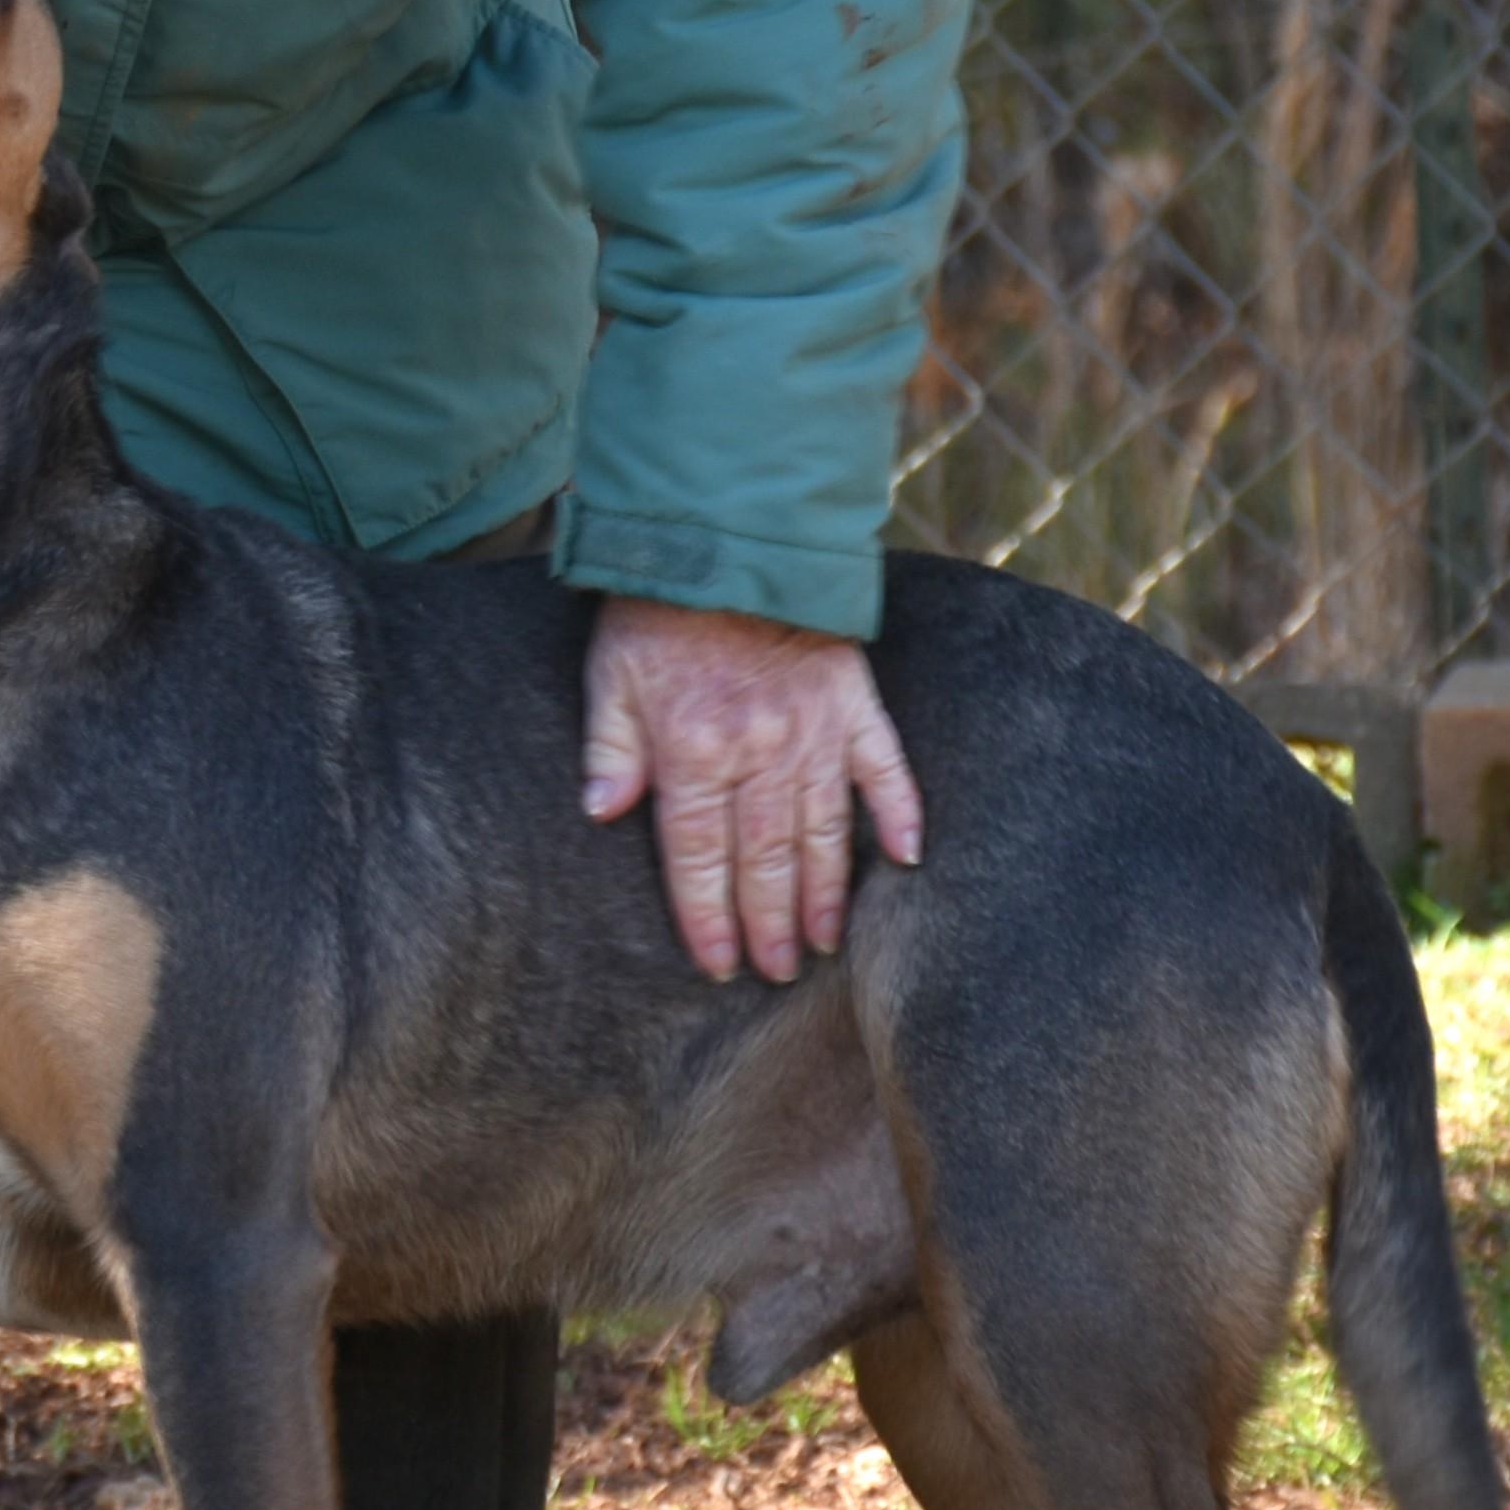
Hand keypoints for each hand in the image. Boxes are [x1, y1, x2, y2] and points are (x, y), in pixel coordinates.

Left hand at [580, 597, 922, 985]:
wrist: (730, 536)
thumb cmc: (657, 612)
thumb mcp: (611, 675)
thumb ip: (609, 747)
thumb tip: (601, 812)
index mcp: (694, 748)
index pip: (700, 854)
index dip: (708, 917)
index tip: (720, 964)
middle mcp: (759, 750)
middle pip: (766, 857)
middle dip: (770, 924)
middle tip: (776, 972)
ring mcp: (815, 730)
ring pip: (823, 831)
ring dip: (824, 894)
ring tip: (823, 945)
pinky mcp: (855, 702)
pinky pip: (885, 769)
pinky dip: (899, 814)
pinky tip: (907, 860)